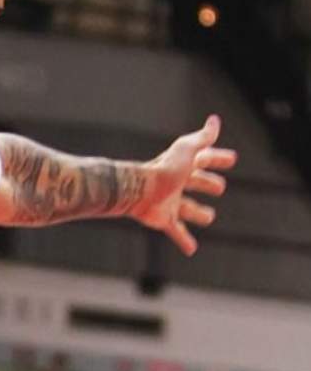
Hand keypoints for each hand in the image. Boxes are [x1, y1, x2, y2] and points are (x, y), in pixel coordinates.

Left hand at [131, 115, 237, 255]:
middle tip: (219, 188)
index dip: (217, 158)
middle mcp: (176, 183)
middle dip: (208, 184)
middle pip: (196, 183)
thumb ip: (202, 138)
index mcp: (182, 166)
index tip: (232, 158)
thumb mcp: (186, 151)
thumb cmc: (163, 169)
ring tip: (208, 216)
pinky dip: (184, 240)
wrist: (138, 190)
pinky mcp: (163, 219)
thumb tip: (215, 121)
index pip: (204, 159)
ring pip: (188, 209)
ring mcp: (170, 202)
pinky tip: (192, 250)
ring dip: (199, 213)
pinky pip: (176, 232)